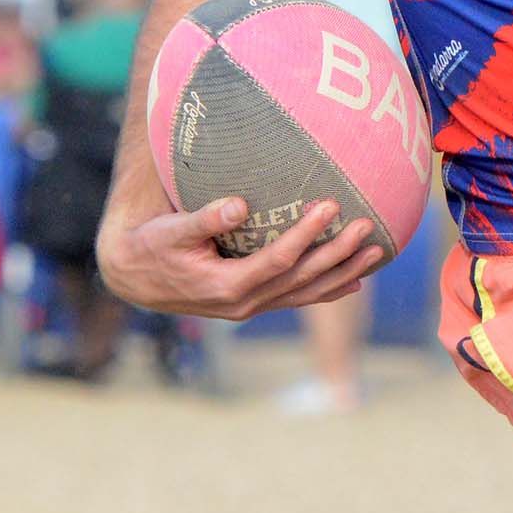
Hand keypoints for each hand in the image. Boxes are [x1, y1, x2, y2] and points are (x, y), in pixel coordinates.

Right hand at [95, 196, 386, 320]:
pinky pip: (297, 298)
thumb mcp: (172, 230)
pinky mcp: (253, 303)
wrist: (136, 278)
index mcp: (228, 285)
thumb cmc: (153, 247)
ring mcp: (251, 307)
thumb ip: (204, 219)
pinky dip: (326, 290)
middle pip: (302, 278)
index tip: (330, 205)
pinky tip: (353, 282)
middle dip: (337, 253)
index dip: (306, 234)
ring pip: (306, 293)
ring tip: (376, 253)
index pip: (279, 259)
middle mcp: (245, 303)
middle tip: (368, 228)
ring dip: (342, 274)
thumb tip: (238, 205)